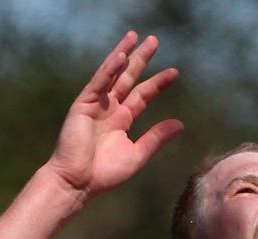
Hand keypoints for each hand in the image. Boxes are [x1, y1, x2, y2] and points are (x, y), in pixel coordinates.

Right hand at [44, 31, 182, 200]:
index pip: (142, 95)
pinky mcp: (83, 105)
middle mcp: (109, 108)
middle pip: (128, 78)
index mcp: (121, 120)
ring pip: (112, 74)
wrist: (77, 183)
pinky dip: (109, 69)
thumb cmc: (103, 174)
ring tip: (134, 37)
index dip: (157, 83)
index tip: (174, 72)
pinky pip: (98, 83)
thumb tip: (180, 124)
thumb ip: (156, 138)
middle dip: (140, 59)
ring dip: (123, 54)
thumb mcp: (137, 155)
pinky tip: (121, 56)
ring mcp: (95, 105)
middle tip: (153, 40)